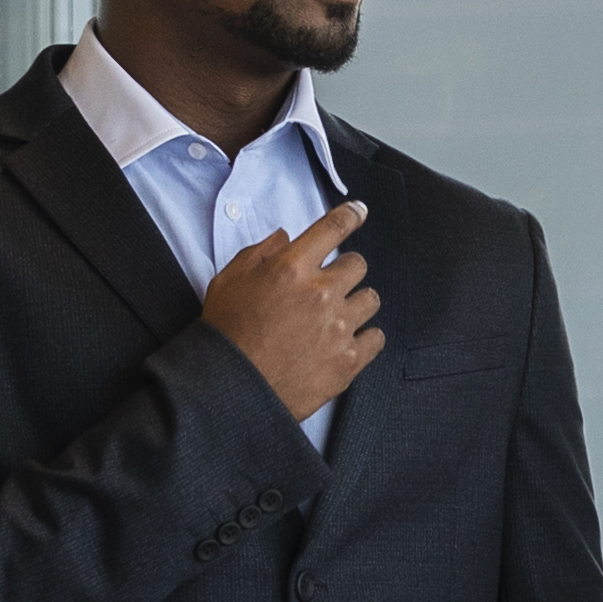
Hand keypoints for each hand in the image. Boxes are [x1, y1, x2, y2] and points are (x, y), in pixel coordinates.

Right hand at [204, 199, 381, 421]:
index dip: (350, 215)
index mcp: (291, 268)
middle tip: (329, 285)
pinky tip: (347, 341)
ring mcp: (338, 328)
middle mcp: (320, 293)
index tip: (359, 212)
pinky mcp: (348, 361)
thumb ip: (259, 253)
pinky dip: (365, 337)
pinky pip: (376, 337)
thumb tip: (284, 238)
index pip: (333, 228)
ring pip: (371, 299)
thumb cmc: (225, 334)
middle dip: (344, 270)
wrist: (231, 389)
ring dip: (356, 302)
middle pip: (358, 264)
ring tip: (337, 315)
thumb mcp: (228, 281)